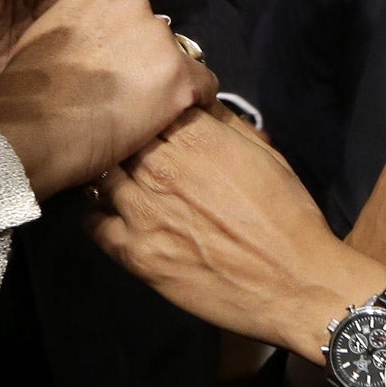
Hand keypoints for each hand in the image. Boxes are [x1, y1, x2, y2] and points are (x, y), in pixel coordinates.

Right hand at [0, 0, 215, 197]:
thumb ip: (81, 28)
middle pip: (156, 33)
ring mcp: (160, 39)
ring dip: (165, 81)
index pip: (129, 14)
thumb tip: (98, 44)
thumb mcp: (46, 38)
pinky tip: (175, 117)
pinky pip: (205, 85)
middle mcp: (134, 6)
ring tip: (136, 111)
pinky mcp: (180, 76)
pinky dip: (196, 100)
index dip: (124, 44)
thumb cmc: (27, 95)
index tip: (110, 69)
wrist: (31, 129)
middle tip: (121, 94)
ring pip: (179, 59)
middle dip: (146, 60)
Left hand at [89, 104, 385, 360]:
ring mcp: (143, 209)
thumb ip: (227, 123)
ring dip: (112, 177)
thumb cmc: (288, 215)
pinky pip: (92, 223)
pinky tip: (118, 218)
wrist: (293, 282)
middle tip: (142, 156)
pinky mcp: (134, 251)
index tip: (159, 125)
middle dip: (128, 142)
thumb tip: (199, 103)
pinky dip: (99, 215)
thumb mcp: (267, 154)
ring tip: (129, 187)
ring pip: (101, 176)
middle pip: (122, 138)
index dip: (153, 114)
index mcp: (197, 138)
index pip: (151, 107)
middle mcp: (162, 167)